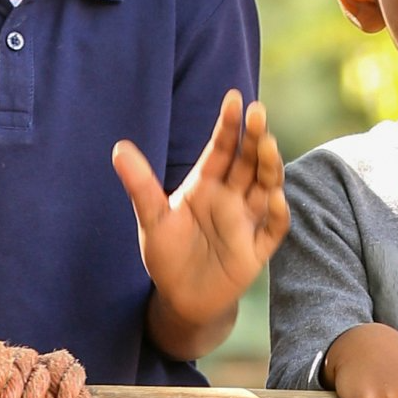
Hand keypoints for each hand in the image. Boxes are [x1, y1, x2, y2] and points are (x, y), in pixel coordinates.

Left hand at [112, 91, 288, 334]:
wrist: (181, 299)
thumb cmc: (167, 254)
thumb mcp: (151, 218)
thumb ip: (140, 184)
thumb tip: (119, 147)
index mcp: (206, 184)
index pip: (222, 149)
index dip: (229, 125)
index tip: (233, 98)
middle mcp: (231, 198)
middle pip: (248, 162)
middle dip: (255, 137)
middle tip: (258, 111)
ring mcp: (246, 222)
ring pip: (266, 188)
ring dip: (269, 167)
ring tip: (268, 145)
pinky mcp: (255, 251)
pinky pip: (273, 229)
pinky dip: (278, 213)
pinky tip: (276, 197)